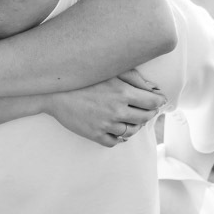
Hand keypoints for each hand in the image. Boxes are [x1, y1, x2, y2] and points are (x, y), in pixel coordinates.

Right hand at [48, 69, 165, 146]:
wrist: (54, 92)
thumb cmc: (83, 78)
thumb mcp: (110, 71)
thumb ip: (134, 78)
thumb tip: (153, 88)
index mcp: (123, 92)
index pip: (152, 102)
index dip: (158, 101)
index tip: (159, 100)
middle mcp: (117, 110)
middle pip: (145, 117)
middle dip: (149, 113)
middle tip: (147, 109)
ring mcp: (106, 124)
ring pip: (131, 132)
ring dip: (135, 126)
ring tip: (131, 119)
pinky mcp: (95, 135)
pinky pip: (115, 142)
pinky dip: (119, 137)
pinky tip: (117, 130)